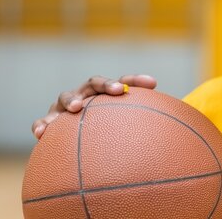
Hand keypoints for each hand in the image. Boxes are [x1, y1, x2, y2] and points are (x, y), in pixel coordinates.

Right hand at [31, 74, 156, 139]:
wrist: (78, 139)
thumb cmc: (108, 132)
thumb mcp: (126, 128)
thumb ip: (144, 126)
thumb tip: (179, 134)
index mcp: (107, 92)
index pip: (124, 81)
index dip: (137, 80)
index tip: (153, 83)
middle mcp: (87, 94)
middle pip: (94, 82)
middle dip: (105, 84)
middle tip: (117, 90)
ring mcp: (66, 106)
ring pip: (66, 96)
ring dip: (72, 100)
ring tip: (76, 108)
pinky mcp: (50, 121)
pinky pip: (43, 121)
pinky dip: (41, 124)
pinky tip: (41, 133)